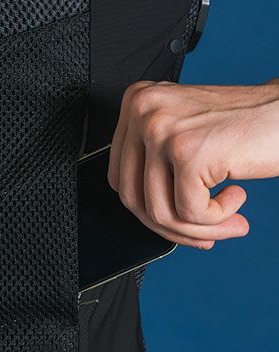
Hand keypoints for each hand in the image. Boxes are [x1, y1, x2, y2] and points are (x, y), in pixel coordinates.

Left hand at [108, 79, 278, 248]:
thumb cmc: (242, 128)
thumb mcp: (182, 137)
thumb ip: (153, 169)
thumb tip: (143, 217)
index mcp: (136, 104)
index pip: (121, 180)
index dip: (148, 212)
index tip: (177, 223)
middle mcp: (143, 111)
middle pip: (134, 200)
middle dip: (171, 228)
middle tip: (205, 234)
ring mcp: (162, 129)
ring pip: (160, 213)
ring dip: (198, 230)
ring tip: (230, 220)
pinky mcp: (188, 151)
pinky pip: (189, 213)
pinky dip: (217, 219)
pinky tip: (237, 198)